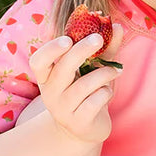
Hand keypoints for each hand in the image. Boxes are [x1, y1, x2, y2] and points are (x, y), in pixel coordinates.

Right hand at [28, 26, 122, 145]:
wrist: (84, 129)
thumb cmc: (87, 93)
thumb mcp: (93, 69)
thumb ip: (104, 49)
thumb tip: (117, 27)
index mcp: (47, 77)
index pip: (38, 61)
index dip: (51, 49)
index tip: (68, 39)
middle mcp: (51, 93)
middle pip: (63, 68)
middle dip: (81, 50)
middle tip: (98, 38)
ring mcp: (63, 110)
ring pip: (84, 85)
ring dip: (104, 73)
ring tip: (116, 71)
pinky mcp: (78, 123)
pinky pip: (95, 102)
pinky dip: (106, 93)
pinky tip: (107, 93)